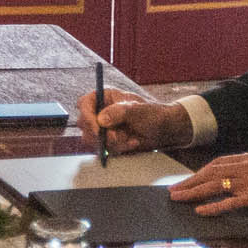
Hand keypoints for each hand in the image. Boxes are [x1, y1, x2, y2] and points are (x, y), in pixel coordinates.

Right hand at [74, 91, 191, 153]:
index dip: (86, 115)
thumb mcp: (137, 110)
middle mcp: (100, 112)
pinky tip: (133, 142)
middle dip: (100, 134)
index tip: (97, 127)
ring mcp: (102, 128)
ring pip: (92, 139)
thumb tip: (101, 120)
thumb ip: (119, 112)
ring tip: (130, 139)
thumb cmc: (152, 113)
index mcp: (104, 98)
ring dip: (110, 143)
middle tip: (115, 138)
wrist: (162, 129)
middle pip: (84, 124)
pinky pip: (104, 149)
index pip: (84, 104)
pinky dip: (118, 149)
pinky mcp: (107, 141)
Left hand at [170, 152, 247, 220]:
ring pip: (217, 183)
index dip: (199, 172)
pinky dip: (214, 206)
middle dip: (190, 181)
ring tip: (178, 199)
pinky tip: (200, 211)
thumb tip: (232, 187)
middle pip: (212, 171)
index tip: (185, 181)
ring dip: (194, 192)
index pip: (219, 163)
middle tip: (173, 191)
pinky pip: (231, 201)